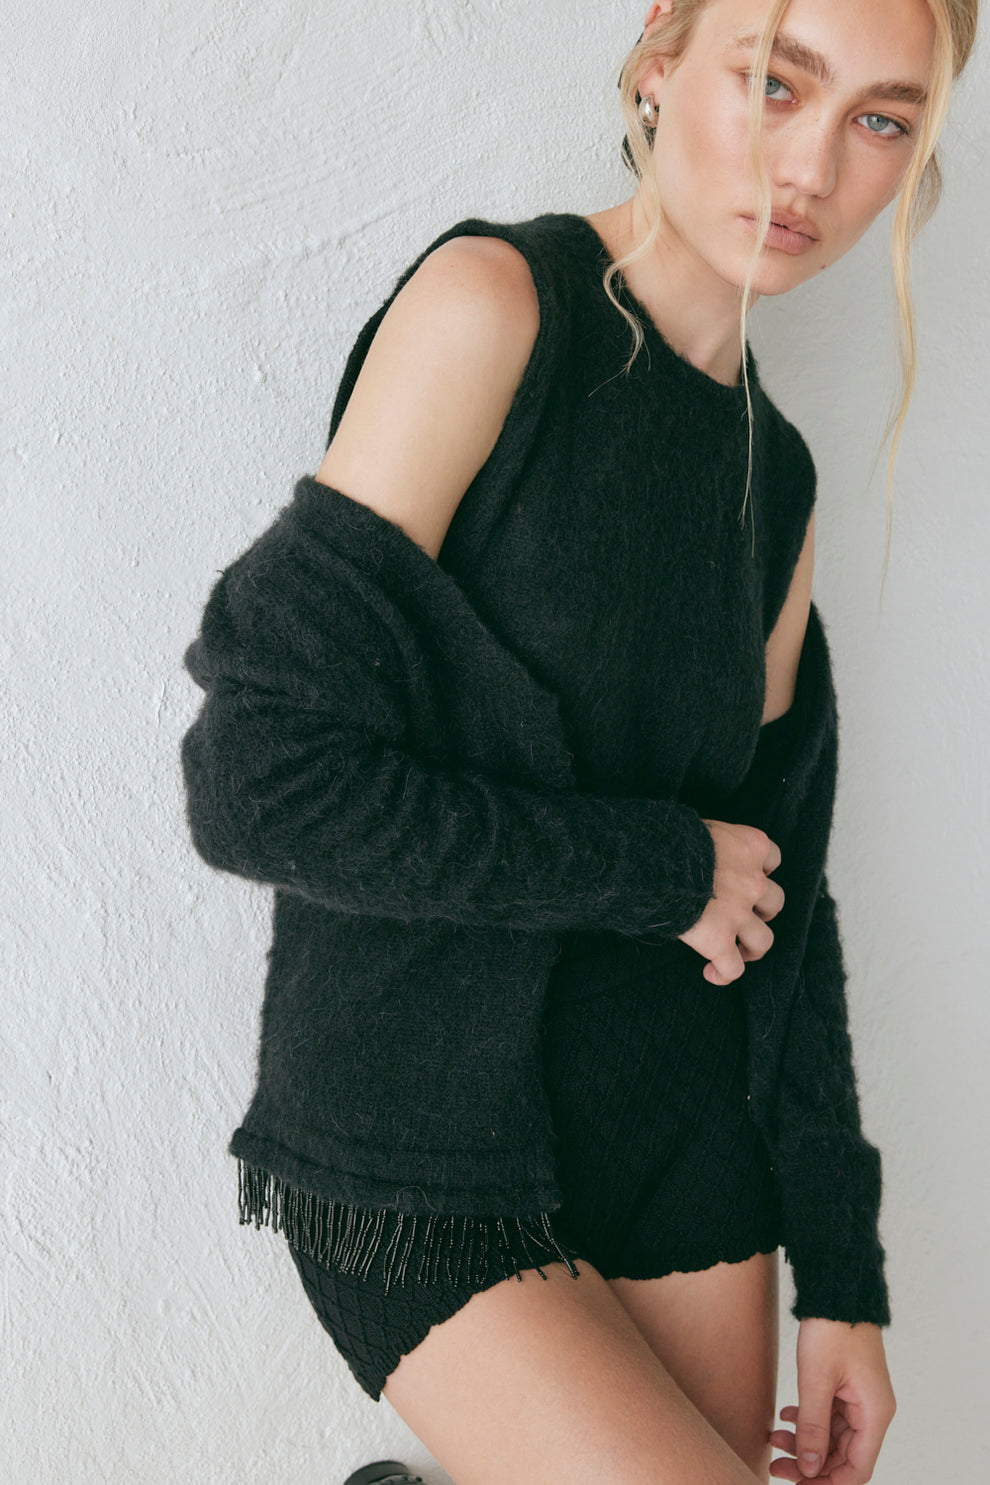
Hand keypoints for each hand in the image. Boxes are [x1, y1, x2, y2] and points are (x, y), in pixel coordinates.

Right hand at [677, 818, 784, 984]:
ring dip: (752, 947)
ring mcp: (738, 913)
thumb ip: (712, 845)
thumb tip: (697, 856)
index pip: (772, 860)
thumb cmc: (669, 839)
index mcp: (749, 847)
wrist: (654, 861)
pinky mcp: (719, 939)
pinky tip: (711, 973)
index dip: (761, 871)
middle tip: (744, 916)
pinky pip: (732, 968)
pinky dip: (724, 974)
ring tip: (737, 951)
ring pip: (763, 940)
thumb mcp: (699, 830)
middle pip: (774, 902)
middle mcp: (752, 881)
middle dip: (762, 912)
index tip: (748, 877)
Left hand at [768, 1318, 896, 1482]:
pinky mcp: (846, 1386)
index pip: (857, 1470)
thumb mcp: (816, 1379)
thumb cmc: (833, 1328)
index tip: (797, 1484)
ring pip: (832, 1437)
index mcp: (874, 1414)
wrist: (836, 1289)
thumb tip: (811, 1469)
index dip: (828, 1484)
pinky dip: (806, 1421)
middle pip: (843, 1457)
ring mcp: (859, 1399)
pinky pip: (828, 1416)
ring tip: (773, 1440)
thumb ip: (813, 1426)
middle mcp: (871, 1411)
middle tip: (776, 1465)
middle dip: (811, 1465)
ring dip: (804, 1442)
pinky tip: (783, 1417)